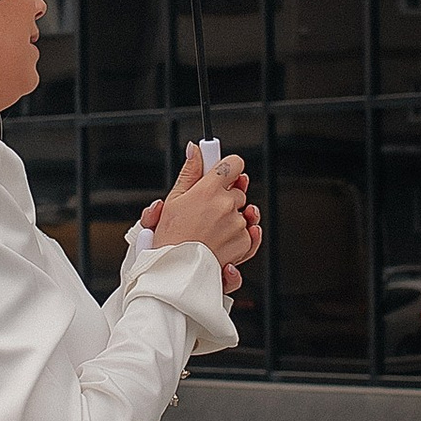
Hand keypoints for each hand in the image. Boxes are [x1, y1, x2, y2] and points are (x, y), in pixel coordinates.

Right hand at [155, 145, 260, 281]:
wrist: (176, 271)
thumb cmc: (171, 238)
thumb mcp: (174, 199)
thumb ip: (190, 171)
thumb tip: (194, 149)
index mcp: (209, 189)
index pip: (234, 164)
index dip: (229, 168)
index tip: (222, 172)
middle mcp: (227, 204)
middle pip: (239, 190)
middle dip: (226, 197)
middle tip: (206, 210)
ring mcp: (237, 224)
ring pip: (243, 213)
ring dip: (232, 219)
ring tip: (211, 229)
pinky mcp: (244, 242)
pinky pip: (249, 233)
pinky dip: (239, 237)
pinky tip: (221, 241)